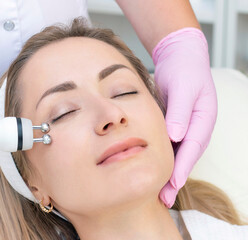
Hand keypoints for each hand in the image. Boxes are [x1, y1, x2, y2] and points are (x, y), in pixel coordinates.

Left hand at [152, 28, 217, 206]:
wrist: (180, 58)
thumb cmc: (184, 70)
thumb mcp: (183, 87)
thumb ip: (180, 111)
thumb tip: (175, 136)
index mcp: (203, 120)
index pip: (192, 148)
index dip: (182, 168)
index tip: (173, 184)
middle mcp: (196, 128)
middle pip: (185, 157)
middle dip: (174, 179)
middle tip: (163, 199)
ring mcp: (185, 128)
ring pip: (177, 155)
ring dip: (168, 174)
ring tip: (157, 193)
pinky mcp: (174, 126)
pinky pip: (168, 146)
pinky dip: (161, 160)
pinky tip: (151, 169)